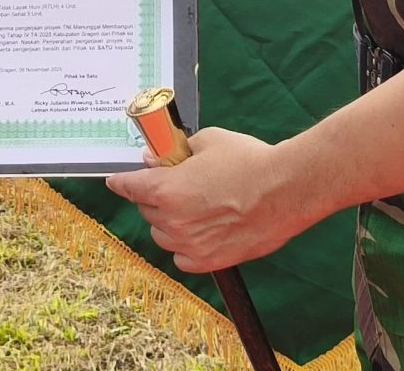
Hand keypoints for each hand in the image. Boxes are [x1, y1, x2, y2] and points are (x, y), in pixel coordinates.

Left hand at [105, 127, 310, 273]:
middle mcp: (173, 221)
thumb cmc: (249, 161)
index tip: (115, 181)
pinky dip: (186, 245)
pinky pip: (182, 257)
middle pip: (147, 210)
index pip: (129, 186)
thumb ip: (177, 152)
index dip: (121, 182)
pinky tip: (202, 231)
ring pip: (163, 234)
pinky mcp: (210, 262)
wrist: (287, 189)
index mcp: (167, 190)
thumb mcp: (209, 141)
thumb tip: (155, 158)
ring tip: (196, 208)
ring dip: (170, 221)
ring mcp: (190, 245)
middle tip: (177, 184)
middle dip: (156, 196)